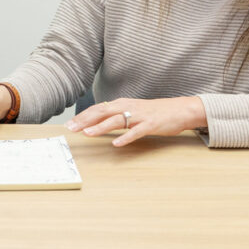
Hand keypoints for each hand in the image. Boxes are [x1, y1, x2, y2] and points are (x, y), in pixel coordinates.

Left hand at [65, 96, 206, 146]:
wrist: (178, 109)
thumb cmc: (152, 112)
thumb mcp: (131, 110)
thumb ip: (115, 115)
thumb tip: (97, 121)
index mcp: (121, 104)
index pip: (98, 108)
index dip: (83, 116)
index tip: (70, 123)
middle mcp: (128, 107)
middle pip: (102, 112)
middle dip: (85, 120)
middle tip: (71, 128)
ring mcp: (139, 116)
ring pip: (116, 121)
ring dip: (101, 127)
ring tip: (88, 133)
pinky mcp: (150, 124)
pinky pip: (136, 132)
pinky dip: (125, 137)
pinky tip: (116, 144)